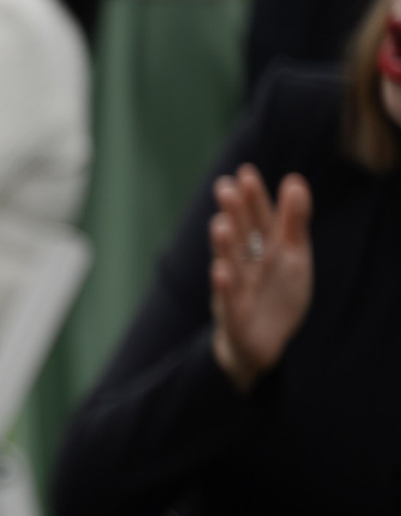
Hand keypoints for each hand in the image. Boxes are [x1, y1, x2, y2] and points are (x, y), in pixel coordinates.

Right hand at [208, 164, 312, 389]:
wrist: (262, 343)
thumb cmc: (276, 295)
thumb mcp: (294, 257)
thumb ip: (294, 221)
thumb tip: (295, 180)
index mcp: (262, 250)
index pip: (259, 220)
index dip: (253, 198)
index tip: (245, 172)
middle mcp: (245, 266)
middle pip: (241, 238)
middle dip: (234, 215)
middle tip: (226, 188)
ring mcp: (237, 290)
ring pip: (230, 266)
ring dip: (224, 247)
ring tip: (221, 225)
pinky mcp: (234, 317)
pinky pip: (229, 301)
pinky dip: (224, 287)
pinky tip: (221, 271)